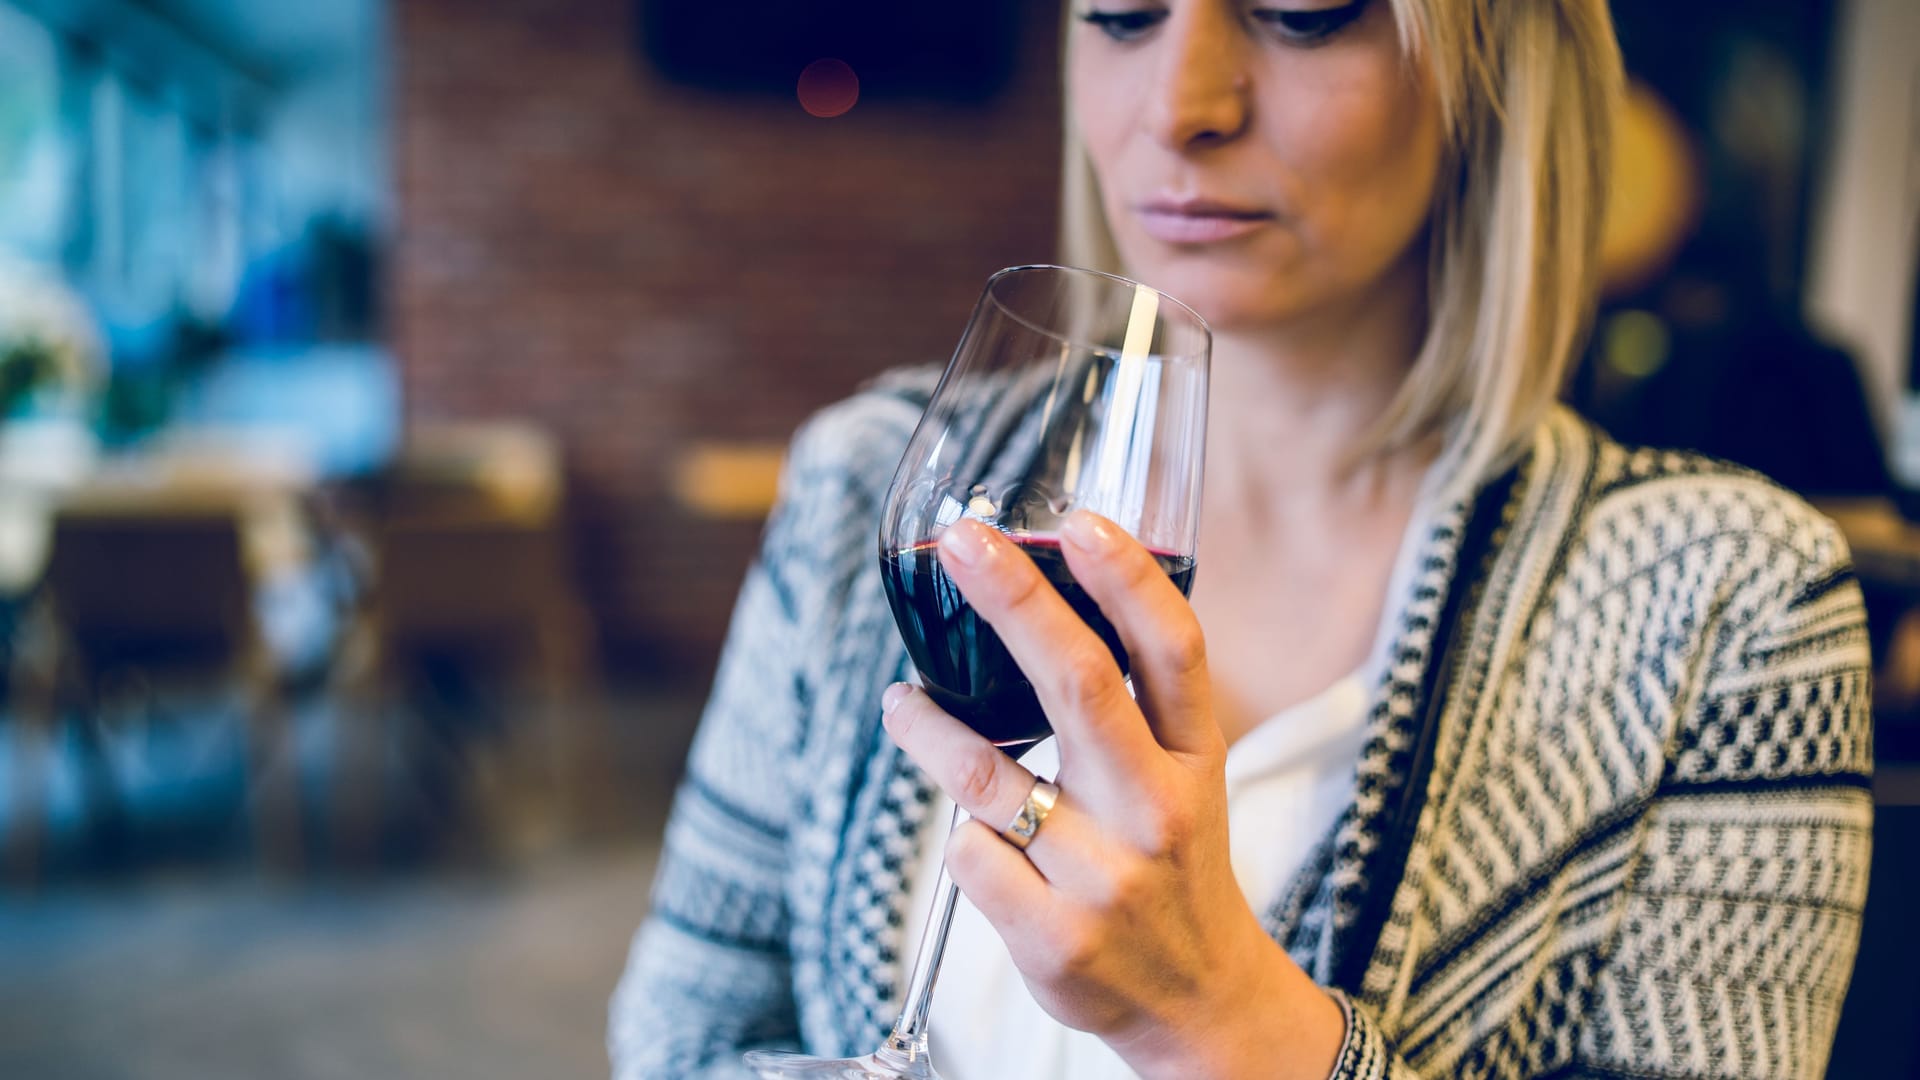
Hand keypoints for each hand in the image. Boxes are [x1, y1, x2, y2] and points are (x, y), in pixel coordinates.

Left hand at [880, 512, 1343, 1079]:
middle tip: (963, 545)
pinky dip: (965, 838)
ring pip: (988, 777)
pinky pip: (971, 855)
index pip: (1171, 653)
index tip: (1078, 522)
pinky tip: (979, 838)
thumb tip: (1048, 599)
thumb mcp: (1186, 777)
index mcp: (1195, 759)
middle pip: (1078, 686)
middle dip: (1015, 601)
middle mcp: (1157, 811)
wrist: (1198, 1002)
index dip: (1127, 580)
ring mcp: (1104, 878)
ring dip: (928, 728)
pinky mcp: (1052, 938)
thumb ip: (1137, 704)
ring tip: (901, 703)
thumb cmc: (1173, 861)